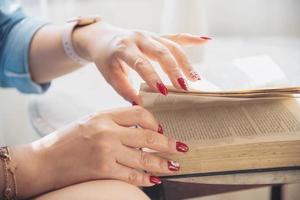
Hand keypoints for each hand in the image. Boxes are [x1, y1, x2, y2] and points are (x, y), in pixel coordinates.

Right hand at [19, 106, 187, 196]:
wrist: (43, 161)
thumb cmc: (66, 140)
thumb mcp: (90, 121)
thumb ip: (114, 120)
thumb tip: (140, 125)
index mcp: (104, 116)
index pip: (139, 113)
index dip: (154, 121)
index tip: (161, 129)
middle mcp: (107, 132)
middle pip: (147, 136)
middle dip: (168, 143)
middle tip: (181, 148)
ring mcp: (106, 152)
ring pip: (144, 158)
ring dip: (163, 163)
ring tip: (175, 165)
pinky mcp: (103, 171)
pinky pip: (132, 176)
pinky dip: (146, 179)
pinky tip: (155, 180)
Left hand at [73, 21, 210, 103]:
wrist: (103, 38)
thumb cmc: (106, 59)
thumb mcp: (110, 75)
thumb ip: (125, 90)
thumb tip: (141, 104)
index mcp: (124, 47)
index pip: (141, 62)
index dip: (153, 77)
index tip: (164, 93)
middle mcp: (139, 37)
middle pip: (161, 51)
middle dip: (174, 69)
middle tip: (184, 87)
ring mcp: (150, 35)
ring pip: (171, 45)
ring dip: (185, 61)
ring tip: (195, 78)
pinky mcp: (157, 36)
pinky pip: (176, 36)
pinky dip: (191, 39)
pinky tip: (205, 41)